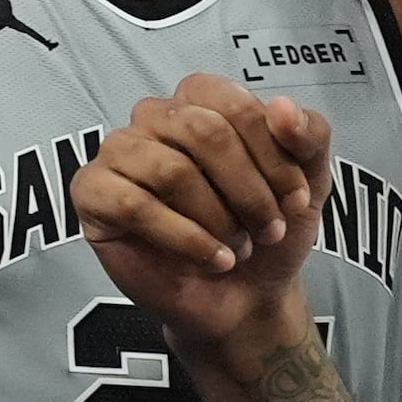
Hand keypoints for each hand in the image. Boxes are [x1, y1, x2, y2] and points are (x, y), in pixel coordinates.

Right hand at [72, 74, 326, 357]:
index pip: (228, 102)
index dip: (271, 154)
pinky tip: (211, 259)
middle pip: (201, 131)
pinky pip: (134, 204)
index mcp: (198, 104)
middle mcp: (152, 119)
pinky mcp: (92, 193)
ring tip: (236, 247)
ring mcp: (116, 154)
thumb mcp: (309, 183)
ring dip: (218, 219)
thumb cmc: (265, 231)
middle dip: (248, 190)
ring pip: (169, 170)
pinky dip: (185, 238)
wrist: (246, 298)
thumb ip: (310, 136)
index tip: (295, 199)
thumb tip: (284, 107)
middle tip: (268, 230)